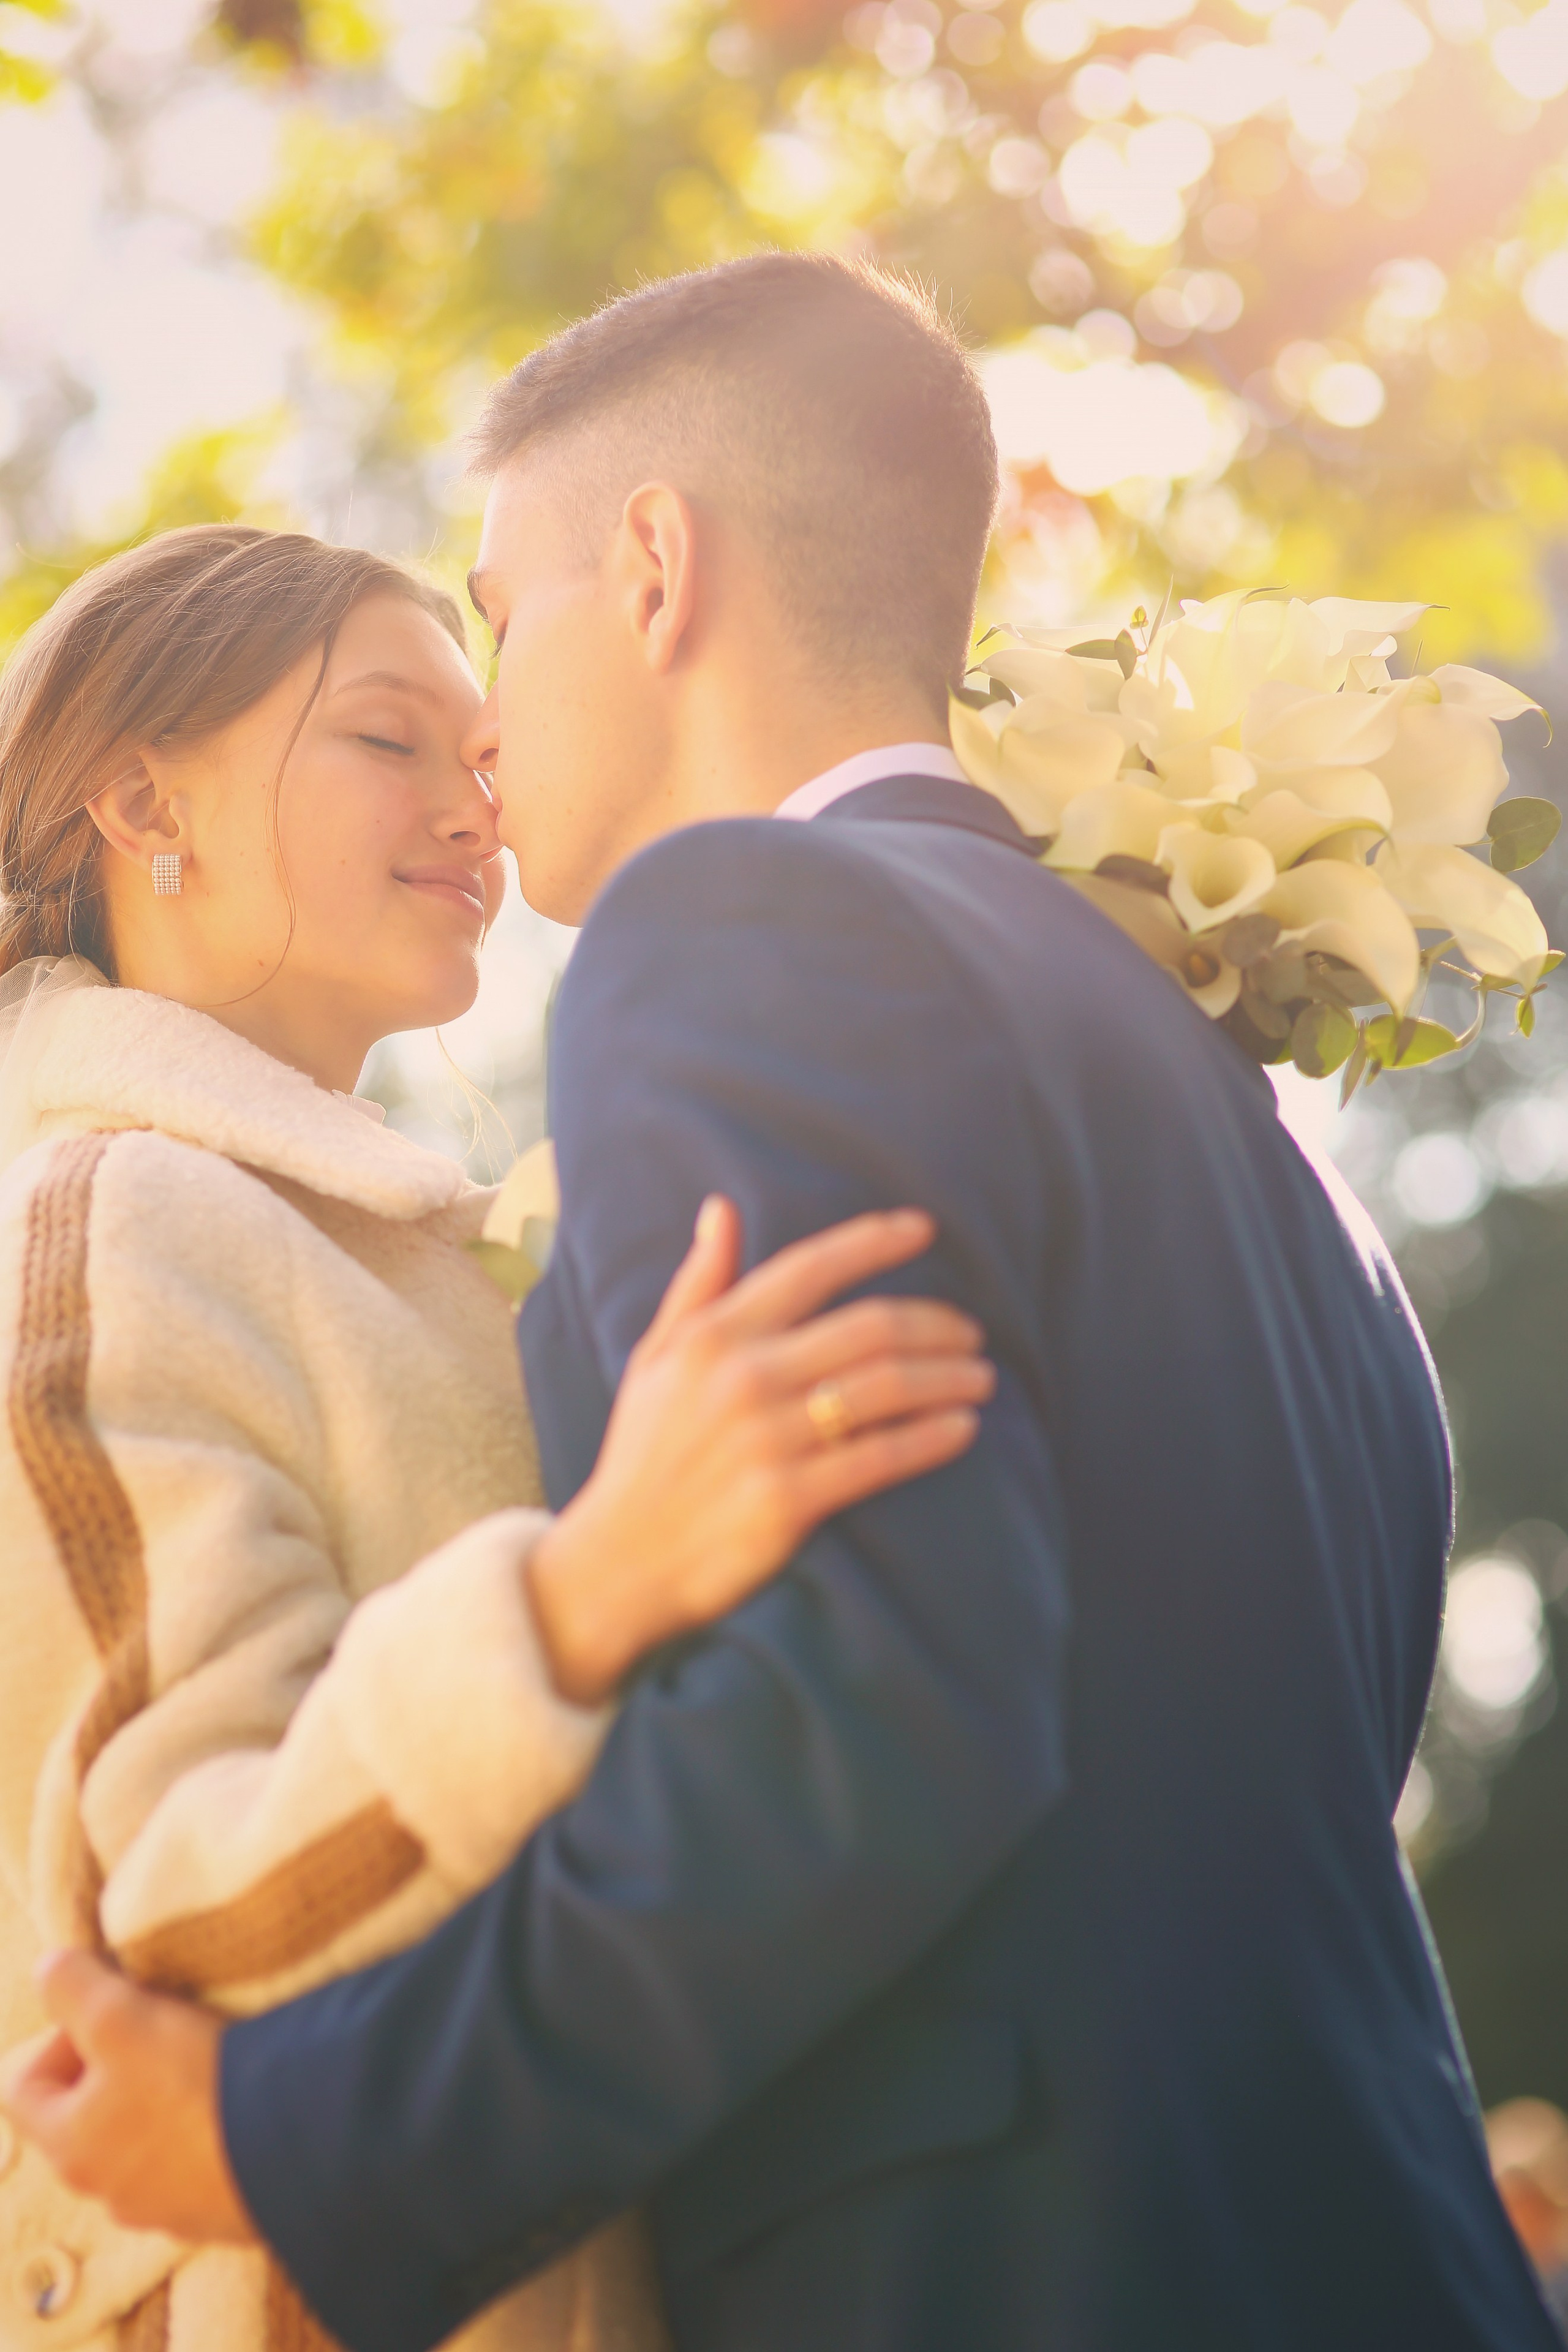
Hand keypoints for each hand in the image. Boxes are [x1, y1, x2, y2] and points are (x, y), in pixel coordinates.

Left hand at [0, 1950, 255, 2243]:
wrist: (293, 2149)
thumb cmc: (193, 2083)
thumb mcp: (118, 2015)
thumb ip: (69, 1985)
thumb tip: (49, 1972)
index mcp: (70, 2148)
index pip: (24, 2088)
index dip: (58, 2037)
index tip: (112, 2012)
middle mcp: (107, 2191)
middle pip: (87, 2113)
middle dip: (116, 2065)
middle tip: (161, 2030)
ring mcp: (164, 2208)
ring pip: (141, 2142)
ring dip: (161, 2102)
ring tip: (206, 2063)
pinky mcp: (216, 2211)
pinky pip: (195, 2165)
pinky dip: (205, 2132)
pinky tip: (238, 2103)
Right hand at [527, 1199, 992, 1701]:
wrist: (619, 1562)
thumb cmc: (644, 1455)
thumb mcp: (655, 1358)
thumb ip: (697, 1283)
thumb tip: (722, 1208)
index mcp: (713, 1336)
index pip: (809, 1268)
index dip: (873, 1242)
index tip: (923, 1229)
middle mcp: (743, 1377)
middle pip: (869, 1327)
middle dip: (936, 1325)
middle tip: (971, 1334)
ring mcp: (768, 1438)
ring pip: (886, 1388)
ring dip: (947, 1378)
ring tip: (980, 1378)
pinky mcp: (789, 1498)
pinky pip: (882, 1456)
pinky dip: (933, 1437)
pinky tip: (964, 1429)